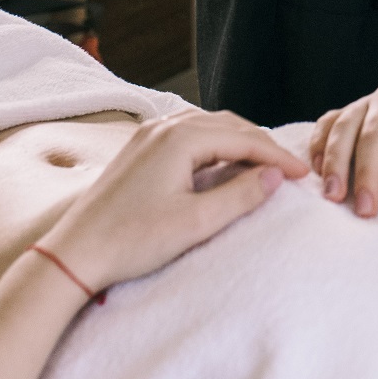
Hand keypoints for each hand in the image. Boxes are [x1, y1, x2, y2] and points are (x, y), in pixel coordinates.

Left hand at [45, 112, 308, 294]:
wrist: (75, 253)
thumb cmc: (132, 240)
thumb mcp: (195, 223)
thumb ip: (240, 195)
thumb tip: (274, 176)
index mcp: (181, 137)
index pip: (244, 139)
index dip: (277, 157)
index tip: (303, 174)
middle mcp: (165, 126)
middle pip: (228, 125)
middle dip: (262, 145)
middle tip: (288, 169)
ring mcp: (149, 135)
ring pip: (208, 127)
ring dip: (238, 142)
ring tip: (262, 164)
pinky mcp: (139, 149)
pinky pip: (188, 134)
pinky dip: (214, 145)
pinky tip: (222, 163)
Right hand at [310, 81, 377, 219]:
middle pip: (375, 134)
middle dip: (369, 174)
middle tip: (367, 212)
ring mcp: (366, 102)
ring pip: (344, 127)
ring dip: (336, 163)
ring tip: (334, 197)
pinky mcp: (348, 110)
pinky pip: (326, 124)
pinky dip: (317, 146)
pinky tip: (315, 174)